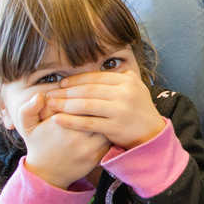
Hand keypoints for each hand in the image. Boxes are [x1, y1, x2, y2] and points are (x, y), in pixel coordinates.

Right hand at [17, 93, 111, 188]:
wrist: (46, 174)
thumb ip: (28, 109)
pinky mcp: (96, 156)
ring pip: (105, 123)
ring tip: (105, 107)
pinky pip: (109, 137)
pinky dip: (109, 129)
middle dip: (98, 102)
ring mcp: (88, 147)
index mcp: (59, 124)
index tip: (83, 91)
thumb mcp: (27, 127)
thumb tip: (40, 96)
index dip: (83, 93)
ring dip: (106, 115)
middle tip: (100, 96)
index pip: (80, 100)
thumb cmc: (38, 144)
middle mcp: (75, 136)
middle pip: (95, 111)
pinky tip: (107, 122)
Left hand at [43, 71, 165, 149]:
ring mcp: (120, 110)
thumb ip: (119, 79)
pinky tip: (58, 120)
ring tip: (50, 105)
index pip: (96, 78)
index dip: (76, 80)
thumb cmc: (140, 110)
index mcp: (127, 81)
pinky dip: (71, 121)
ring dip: (65, 105)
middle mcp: (124, 93)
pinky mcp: (115, 127)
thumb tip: (100, 69)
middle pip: (88, 90)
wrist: (153, 134)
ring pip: (86, 105)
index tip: (61, 83)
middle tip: (50, 94)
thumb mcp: (136, 88)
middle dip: (66, 92)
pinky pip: (88, 123)